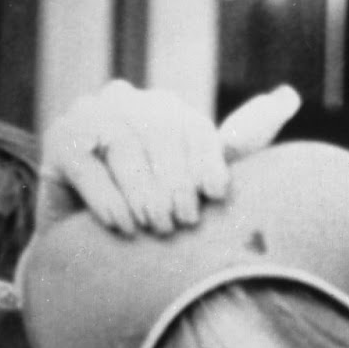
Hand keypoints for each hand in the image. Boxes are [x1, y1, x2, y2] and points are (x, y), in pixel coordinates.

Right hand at [36, 80, 299, 235]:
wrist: (101, 251)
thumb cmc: (164, 215)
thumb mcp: (204, 182)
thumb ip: (242, 144)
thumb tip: (289, 97)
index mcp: (168, 109)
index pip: (192, 126)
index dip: (205, 162)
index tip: (213, 197)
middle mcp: (127, 101)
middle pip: (159, 132)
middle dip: (175, 182)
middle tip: (183, 223)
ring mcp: (89, 116)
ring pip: (124, 146)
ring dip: (145, 193)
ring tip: (157, 227)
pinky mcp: (58, 141)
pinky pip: (87, 166)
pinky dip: (110, 200)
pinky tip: (125, 227)